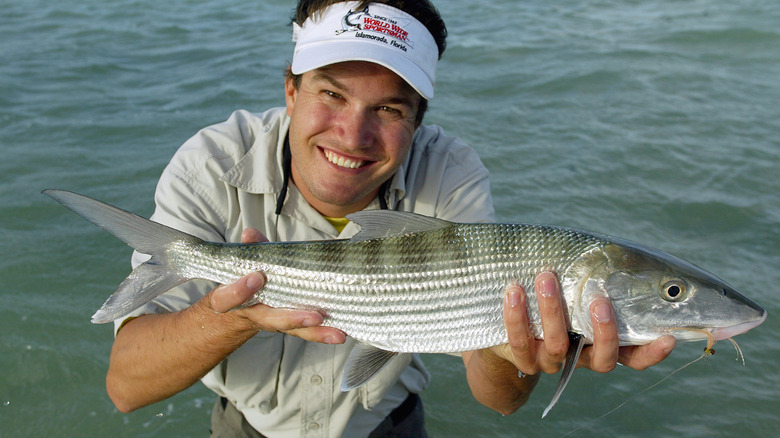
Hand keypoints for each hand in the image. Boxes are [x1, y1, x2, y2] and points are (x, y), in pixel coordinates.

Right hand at [203, 228, 345, 344]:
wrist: (245, 305)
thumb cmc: (251, 277)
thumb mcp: (248, 261)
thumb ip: (252, 248)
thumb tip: (250, 234)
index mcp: (237, 299)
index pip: (231, 298)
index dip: (240, 290)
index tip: (256, 277)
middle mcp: (259, 314)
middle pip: (274, 320)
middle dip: (294, 318)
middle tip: (314, 316)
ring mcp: (278, 322)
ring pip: (297, 329)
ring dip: (317, 332)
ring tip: (337, 334)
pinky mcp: (294, 325)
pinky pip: (309, 331)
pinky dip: (325, 333)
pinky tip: (342, 333)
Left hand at [495, 272, 675, 374]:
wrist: (506, 326)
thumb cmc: (553, 294)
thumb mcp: (577, 285)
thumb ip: (599, 275)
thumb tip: (621, 252)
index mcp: (601, 344)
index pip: (635, 356)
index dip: (652, 352)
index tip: (670, 337)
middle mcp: (580, 357)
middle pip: (602, 359)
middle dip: (603, 331)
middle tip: (599, 300)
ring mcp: (551, 361)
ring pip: (556, 345)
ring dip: (552, 310)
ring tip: (546, 277)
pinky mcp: (522, 358)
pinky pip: (520, 340)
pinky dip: (517, 315)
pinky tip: (514, 290)